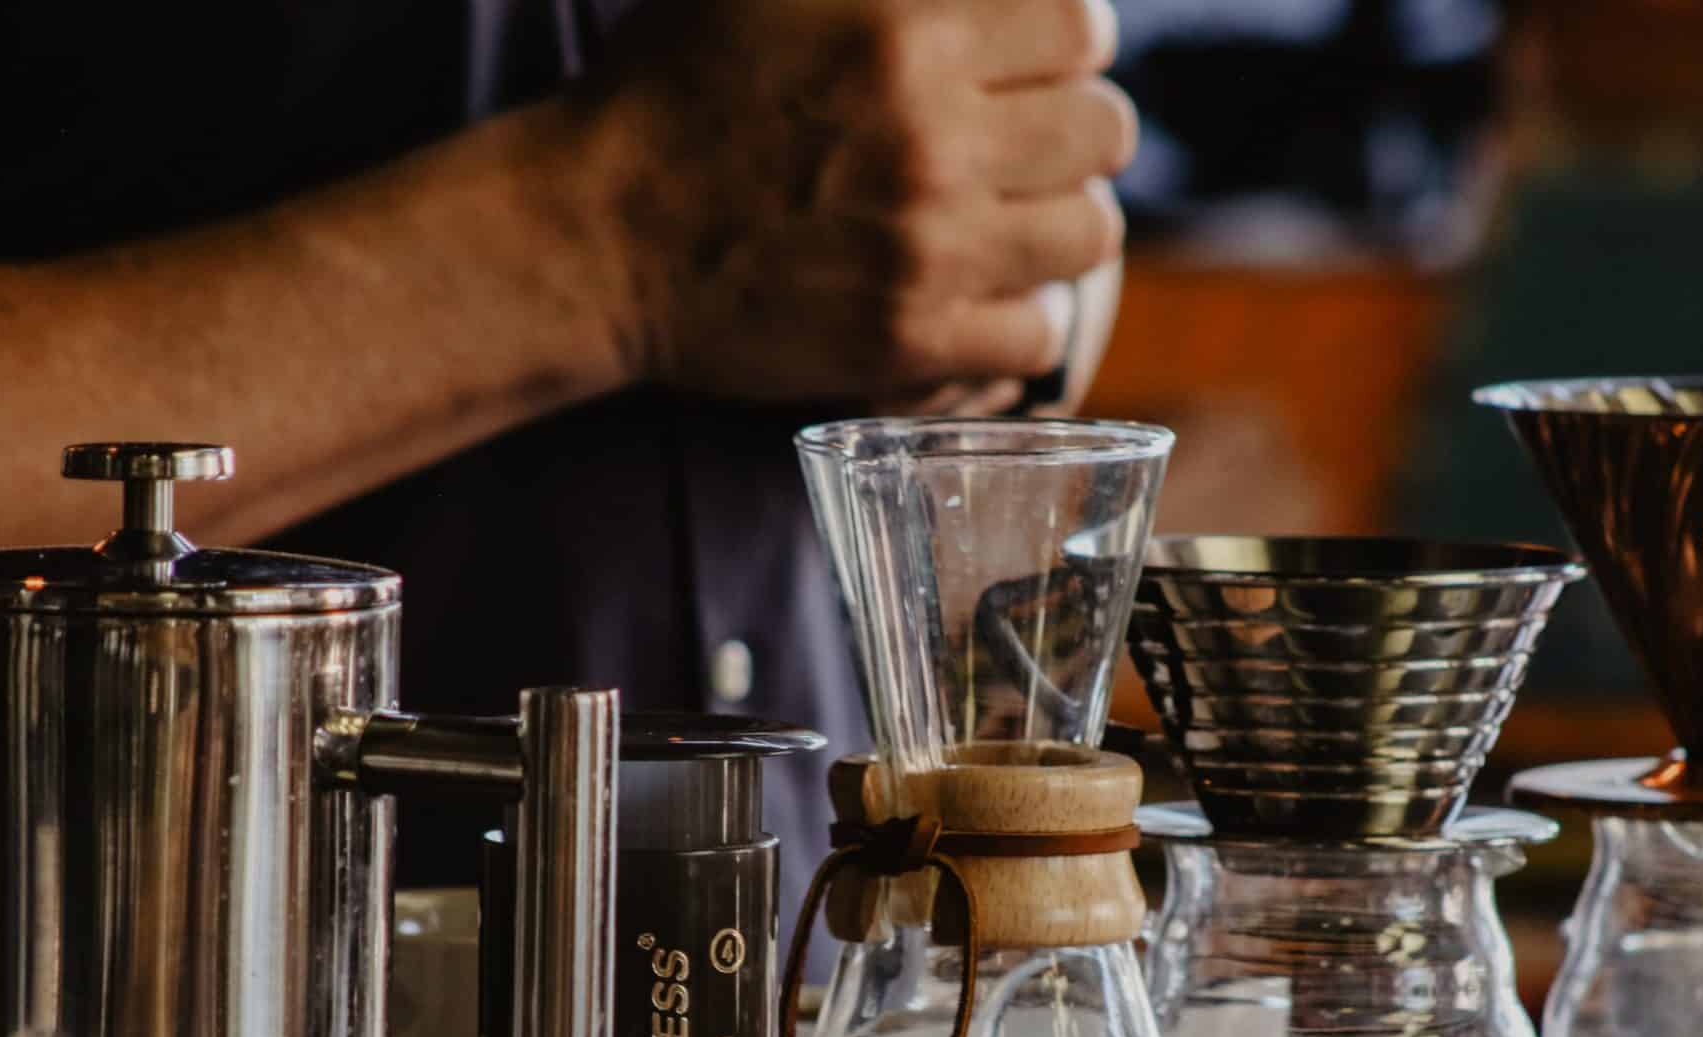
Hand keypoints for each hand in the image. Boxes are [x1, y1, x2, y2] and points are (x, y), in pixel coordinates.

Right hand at [580, 0, 1135, 402]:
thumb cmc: (673, 93)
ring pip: (1091, 233)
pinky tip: (979, 300)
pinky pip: (1042, 332)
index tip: (1035, 67)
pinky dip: (1020, 319)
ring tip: (1008, 226)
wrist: (597, 235)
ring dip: (1056, 227)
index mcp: (905, 28)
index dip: (1067, 46)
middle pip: (1105, 129)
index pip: (1081, 26)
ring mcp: (929, 246)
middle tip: (1023, 150)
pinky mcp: (912, 339)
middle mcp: (932, 134)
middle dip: (1072, 135)